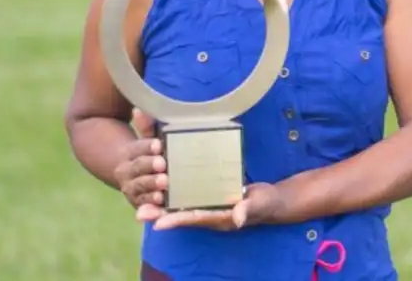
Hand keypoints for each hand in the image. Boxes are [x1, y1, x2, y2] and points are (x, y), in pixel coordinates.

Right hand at [113, 110, 166, 209]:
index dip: (147, 147)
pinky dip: (150, 206)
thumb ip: (146, 126)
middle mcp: (126, 171)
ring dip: (150, 187)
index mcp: (129, 152)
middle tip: (163, 165)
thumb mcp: (147, 138)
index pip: (137, 148)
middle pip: (137, 168)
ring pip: (138, 187)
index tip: (158, 145)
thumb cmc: (148, 152)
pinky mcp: (138, 202)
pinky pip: (143, 205)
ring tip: (164, 185)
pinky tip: (160, 204)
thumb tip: (139, 109)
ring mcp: (131, 188)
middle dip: (150, 166)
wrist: (127, 173)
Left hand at [137, 182, 286, 231]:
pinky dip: (176, 195)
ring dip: (163, 206)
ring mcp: (209, 207)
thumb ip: (248, 209)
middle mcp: (211, 215)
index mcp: (220, 218)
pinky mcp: (210, 198)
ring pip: (182, 208)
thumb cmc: (266, 204)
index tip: (157, 223)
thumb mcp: (259, 204)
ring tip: (141, 203)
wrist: (272, 202)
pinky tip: (163, 187)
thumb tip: (238, 217)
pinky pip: (190, 199)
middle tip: (139, 213)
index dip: (176, 220)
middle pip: (182, 216)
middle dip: (161, 215)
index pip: (195, 219)